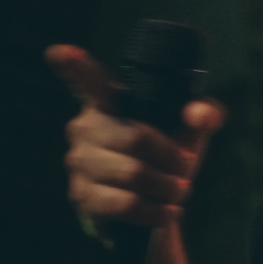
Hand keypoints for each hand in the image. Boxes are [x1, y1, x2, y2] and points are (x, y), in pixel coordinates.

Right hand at [49, 44, 223, 228]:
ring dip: (167, 186)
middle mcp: (85, 128)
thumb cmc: (168, 159)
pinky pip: (124, 203)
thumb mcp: (191, 133)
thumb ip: (204, 114)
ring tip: (178, 190)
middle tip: (186, 169)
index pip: (89, 82)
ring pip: (133, 174)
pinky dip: (155, 210)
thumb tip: (199, 113)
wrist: (155, 208)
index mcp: (109, 105)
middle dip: (172, 159)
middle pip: (136, 139)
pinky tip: (167, 212)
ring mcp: (78, 162)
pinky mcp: (82, 195)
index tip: (58, 52)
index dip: (74, 67)